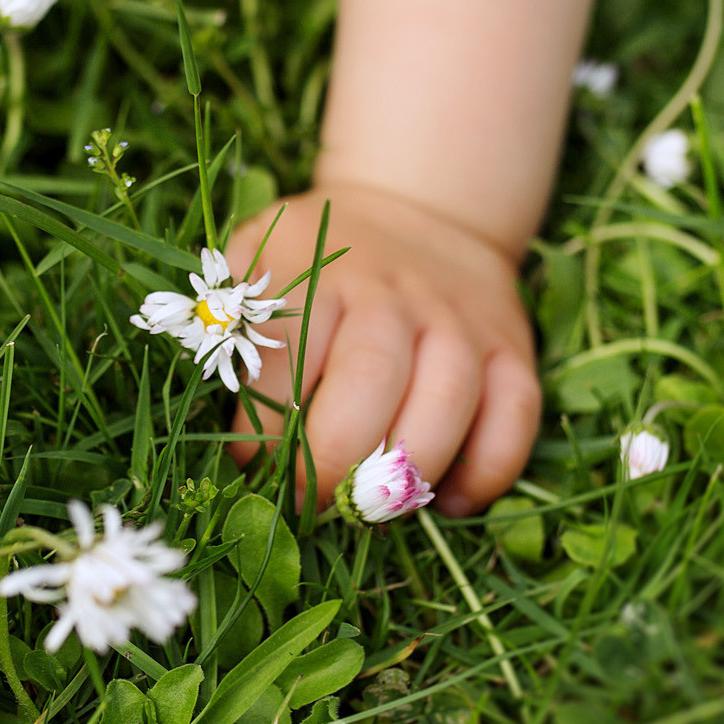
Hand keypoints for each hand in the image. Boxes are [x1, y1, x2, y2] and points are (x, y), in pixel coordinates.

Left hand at [225, 183, 541, 515]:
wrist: (414, 211)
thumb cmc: (315, 267)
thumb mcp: (257, 267)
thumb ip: (230, 335)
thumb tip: (209, 432)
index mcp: (314, 277)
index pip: (283, 359)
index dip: (263, 430)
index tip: (251, 467)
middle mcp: (390, 294)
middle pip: (369, 381)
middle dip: (334, 462)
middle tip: (311, 502)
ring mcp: (457, 319)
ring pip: (447, 401)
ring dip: (408, 474)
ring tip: (372, 512)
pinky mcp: (510, 347)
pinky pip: (515, 416)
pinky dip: (488, 471)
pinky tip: (449, 501)